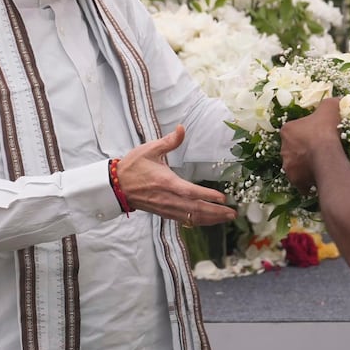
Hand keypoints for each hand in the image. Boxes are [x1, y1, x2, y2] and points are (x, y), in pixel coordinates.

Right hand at [115, 125, 235, 225]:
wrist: (117, 186)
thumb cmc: (133, 166)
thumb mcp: (149, 150)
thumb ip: (168, 141)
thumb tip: (181, 128)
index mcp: (165, 182)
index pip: (190, 192)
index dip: (207, 196)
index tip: (222, 198)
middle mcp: (168, 198)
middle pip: (195, 209)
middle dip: (215, 212)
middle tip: (232, 213)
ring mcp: (166, 208)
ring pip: (192, 217)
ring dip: (210, 219)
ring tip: (226, 217)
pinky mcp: (164, 212)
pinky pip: (185, 219)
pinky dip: (199, 221)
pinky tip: (209, 220)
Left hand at [280, 97, 342, 191]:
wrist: (327, 155)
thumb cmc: (326, 130)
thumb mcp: (329, 108)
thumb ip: (330, 103)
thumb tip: (337, 100)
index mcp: (287, 130)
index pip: (294, 130)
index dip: (307, 132)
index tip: (319, 134)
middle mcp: (283, 148)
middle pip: (294, 148)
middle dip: (304, 149)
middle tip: (320, 150)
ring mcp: (288, 165)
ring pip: (297, 165)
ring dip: (306, 165)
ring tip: (321, 164)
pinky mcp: (295, 180)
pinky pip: (301, 181)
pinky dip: (308, 180)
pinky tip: (319, 177)